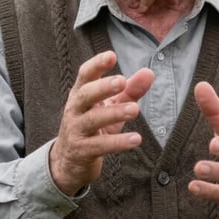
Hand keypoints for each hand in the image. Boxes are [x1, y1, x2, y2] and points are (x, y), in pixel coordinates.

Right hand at [49, 51, 153, 195]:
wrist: (68, 162)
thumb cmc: (93, 128)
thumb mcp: (110, 107)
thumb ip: (129, 90)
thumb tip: (149, 72)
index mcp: (80, 94)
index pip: (85, 75)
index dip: (97, 64)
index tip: (111, 55)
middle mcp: (75, 110)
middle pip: (85, 95)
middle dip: (102, 87)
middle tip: (122, 81)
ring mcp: (76, 131)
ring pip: (93, 120)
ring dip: (114, 113)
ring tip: (135, 109)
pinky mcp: (82, 151)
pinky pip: (100, 146)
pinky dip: (118, 142)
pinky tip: (136, 139)